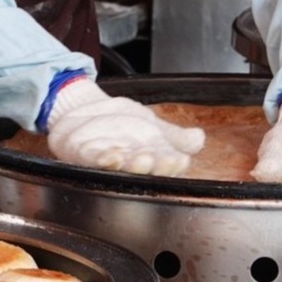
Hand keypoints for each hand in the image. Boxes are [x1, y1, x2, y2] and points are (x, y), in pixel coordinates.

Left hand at [45, 77, 204, 174]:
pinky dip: (102, 159)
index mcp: (151, 158)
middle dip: (151, 167)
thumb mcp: (154, 126)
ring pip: (119, 168)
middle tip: (157, 161)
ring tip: (141, 160)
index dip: (173, 164)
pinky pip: (92, 159)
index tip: (179, 160)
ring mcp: (106, 160)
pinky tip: (111, 156)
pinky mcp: (82, 154)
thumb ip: (176, 136)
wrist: (88, 112)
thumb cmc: (122, 125)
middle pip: (143, 170)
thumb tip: (199, 138)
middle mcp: (130, 164)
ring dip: (130, 166)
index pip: (167, 164)